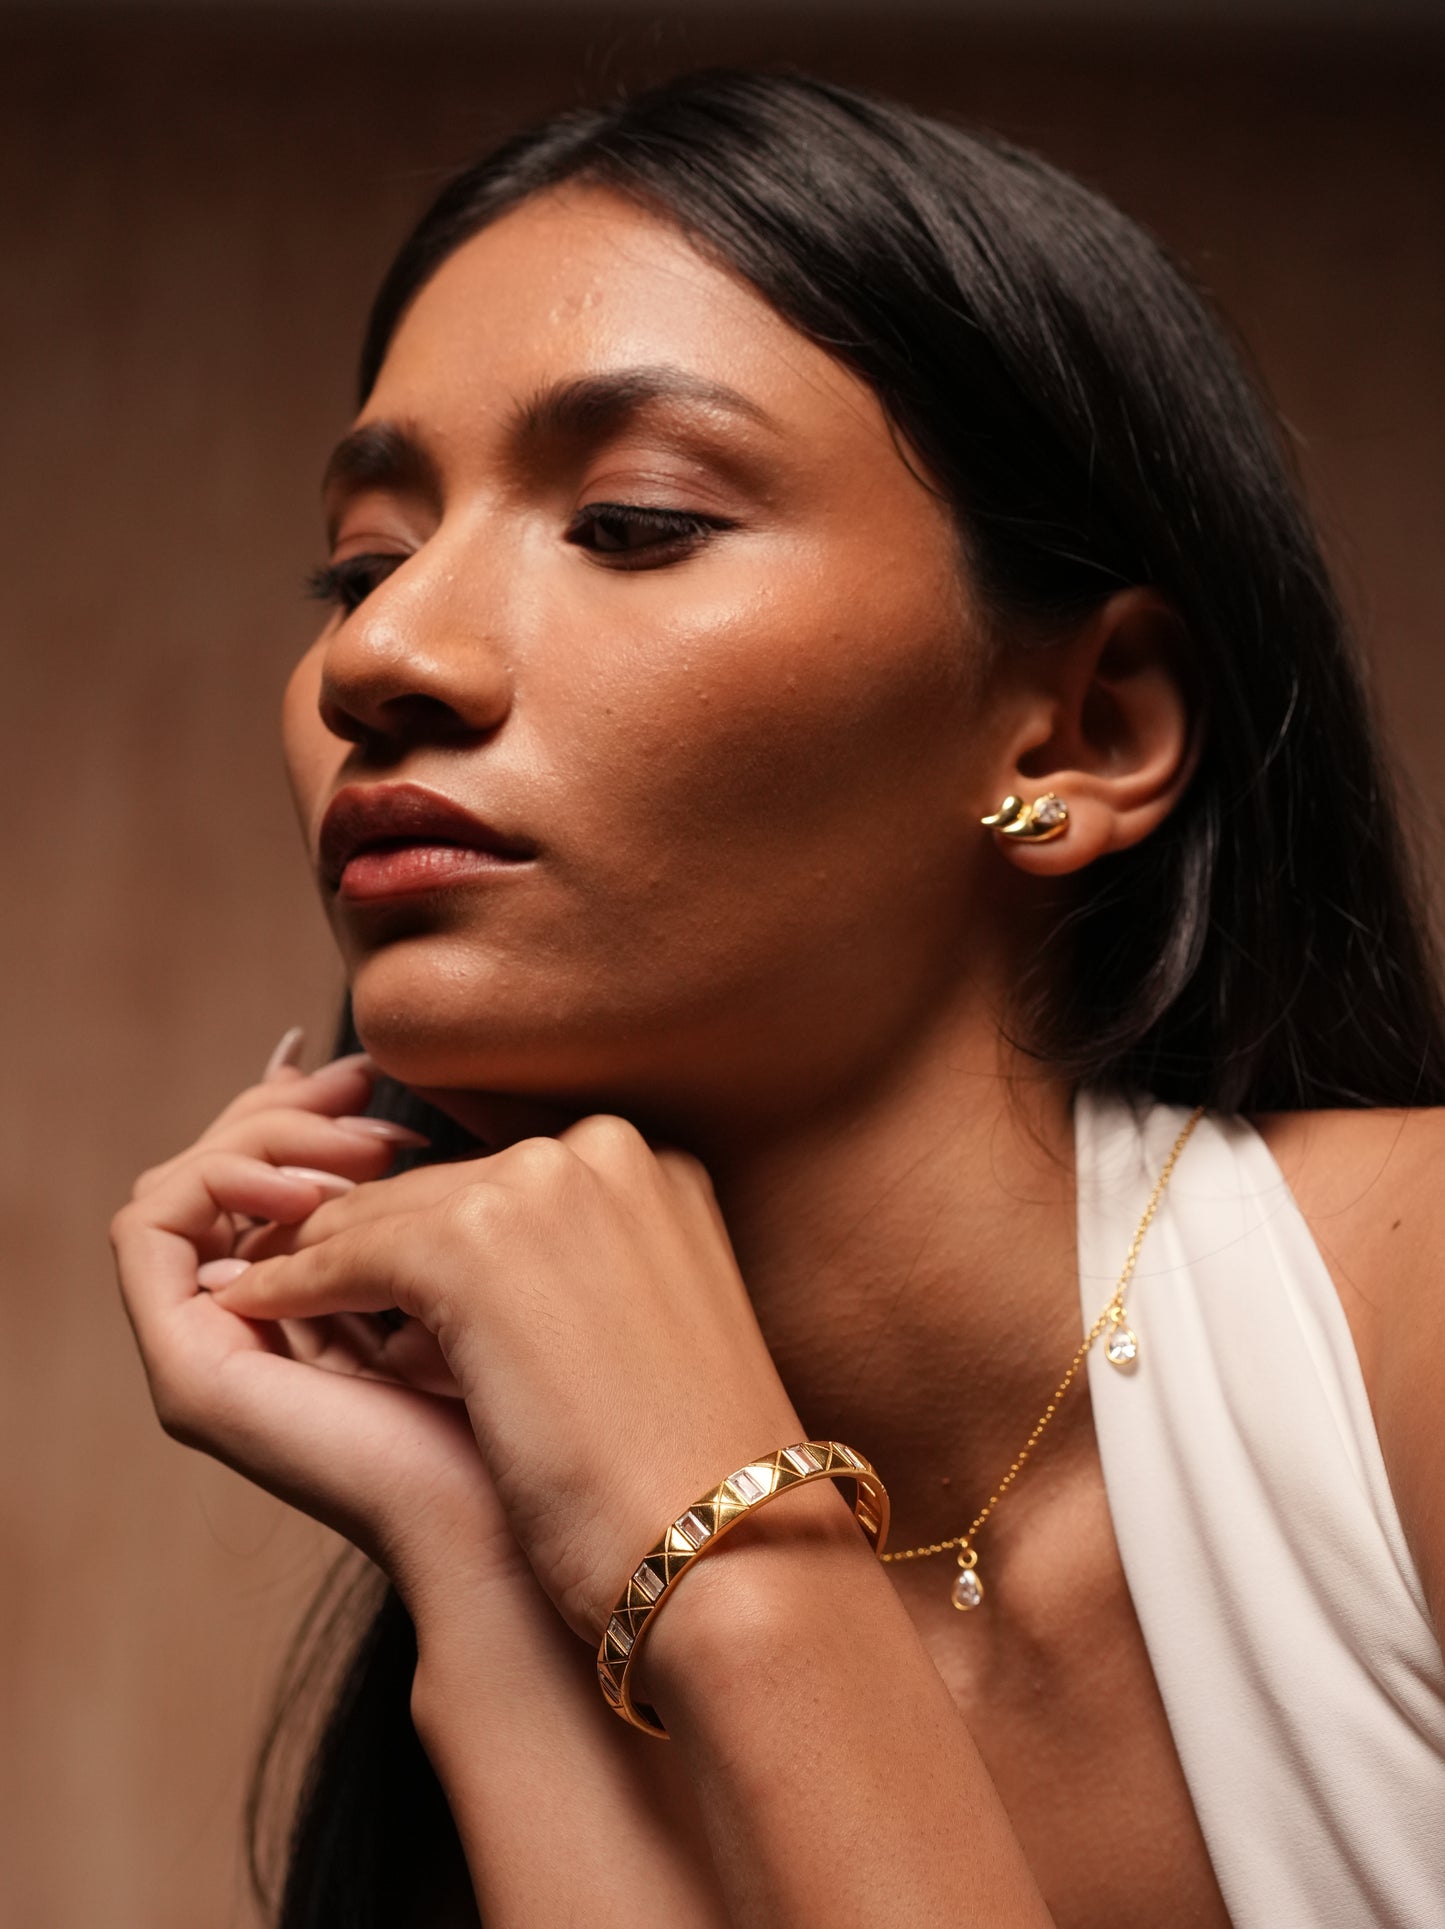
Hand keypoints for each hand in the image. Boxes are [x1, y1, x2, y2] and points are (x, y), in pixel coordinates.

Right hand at [111, 1044, 523, 1607]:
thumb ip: (444, 1199)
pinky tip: (312, 1186)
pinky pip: (152, 1225)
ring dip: (266, 1138)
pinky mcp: (190, 1372)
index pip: (280, 1178)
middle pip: (228, 1175)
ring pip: (183, 1183)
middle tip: (368, 1084)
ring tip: (363, 1146)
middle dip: (294, 1111)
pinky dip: (221, 1175)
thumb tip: (411, 1111)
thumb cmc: (549, 1412)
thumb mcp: (498, 1268)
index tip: (385, 1071)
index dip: (319, 1110)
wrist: (530, 1531)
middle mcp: (252, 1332)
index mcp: (324, 1312)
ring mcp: (210, 1353)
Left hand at [207, 1114, 806, 1638]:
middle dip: (377, 1242)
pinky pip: (347, 1253)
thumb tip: (479, 1285)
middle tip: (306, 1283)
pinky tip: (253, 1310)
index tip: (378, 1275)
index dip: (437, 1232)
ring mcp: (544, 1185)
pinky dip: (293, 1284)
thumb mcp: (650, 1328)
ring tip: (272, 1296)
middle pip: (444, 1183)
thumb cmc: (694, 1471)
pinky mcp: (477, 1243)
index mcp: (658, 1164)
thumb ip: (586, 1272)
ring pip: (387, 1212)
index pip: (507, 1177)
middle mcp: (606, 1147)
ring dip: (329, 1262)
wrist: (731, 1548)